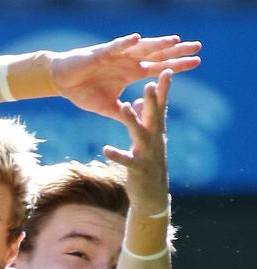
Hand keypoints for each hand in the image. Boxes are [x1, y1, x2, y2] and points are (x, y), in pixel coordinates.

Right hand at [50, 33, 200, 120]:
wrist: (63, 81)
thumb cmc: (83, 91)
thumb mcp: (107, 107)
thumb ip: (123, 112)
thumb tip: (136, 122)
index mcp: (130, 72)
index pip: (159, 68)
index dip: (176, 65)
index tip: (196, 63)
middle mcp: (128, 61)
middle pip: (157, 54)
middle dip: (176, 50)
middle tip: (197, 46)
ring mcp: (117, 55)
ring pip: (141, 47)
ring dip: (157, 44)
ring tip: (174, 40)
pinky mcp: (101, 53)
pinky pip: (115, 46)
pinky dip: (125, 43)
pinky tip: (137, 39)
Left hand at [103, 69, 170, 214]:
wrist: (152, 195)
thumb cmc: (148, 164)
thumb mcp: (147, 140)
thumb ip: (144, 121)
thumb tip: (140, 100)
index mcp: (156, 131)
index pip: (161, 106)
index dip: (163, 89)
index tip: (166, 69)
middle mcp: (154, 140)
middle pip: (153, 116)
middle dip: (152, 99)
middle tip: (149, 82)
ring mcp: (147, 154)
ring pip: (140, 134)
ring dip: (133, 120)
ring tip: (126, 106)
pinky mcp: (137, 169)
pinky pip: (125, 160)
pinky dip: (116, 154)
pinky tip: (106, 149)